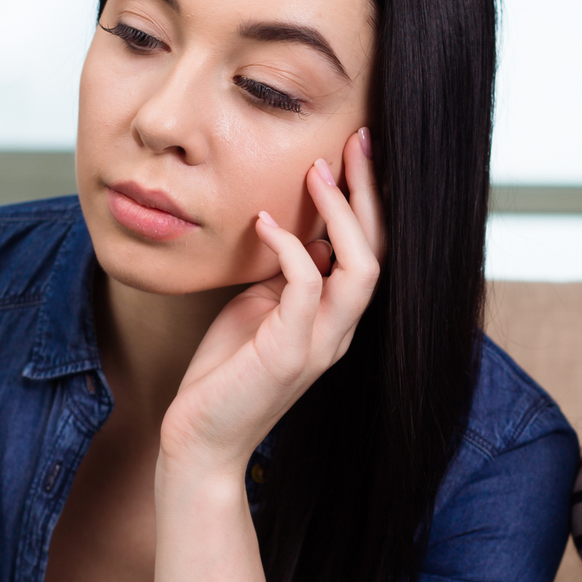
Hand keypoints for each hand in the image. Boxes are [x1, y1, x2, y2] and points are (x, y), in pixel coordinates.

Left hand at [158, 127, 384, 473]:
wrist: (201, 439)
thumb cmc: (226, 374)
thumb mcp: (260, 308)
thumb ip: (287, 276)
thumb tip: (301, 232)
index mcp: (337, 318)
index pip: (372, 250)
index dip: (370, 200)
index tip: (354, 150)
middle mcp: (340, 330)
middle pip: (380, 252)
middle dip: (370, 193)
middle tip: (355, 142)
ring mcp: (321, 345)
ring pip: (362, 269)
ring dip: (342, 215)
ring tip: (317, 173)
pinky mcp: (289, 355)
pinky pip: (307, 288)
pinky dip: (290, 248)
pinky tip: (263, 224)